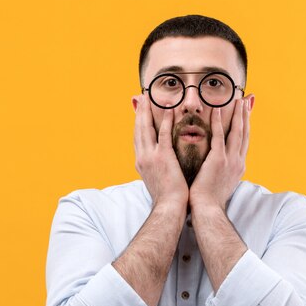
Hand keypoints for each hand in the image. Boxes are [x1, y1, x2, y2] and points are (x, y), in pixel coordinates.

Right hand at [133, 93, 188, 209]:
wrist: (169, 208)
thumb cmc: (167, 198)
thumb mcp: (156, 180)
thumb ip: (155, 168)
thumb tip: (156, 164)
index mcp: (141, 163)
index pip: (137, 138)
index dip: (136, 123)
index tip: (138, 110)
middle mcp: (142, 158)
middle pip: (138, 130)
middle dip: (138, 112)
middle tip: (139, 97)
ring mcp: (151, 157)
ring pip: (146, 129)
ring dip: (147, 112)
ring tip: (148, 97)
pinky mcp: (163, 158)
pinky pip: (163, 135)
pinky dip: (165, 121)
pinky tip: (168, 109)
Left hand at [189, 98, 250, 210]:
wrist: (208, 210)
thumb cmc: (210, 200)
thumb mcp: (221, 183)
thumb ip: (222, 171)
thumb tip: (219, 166)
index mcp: (239, 166)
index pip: (244, 141)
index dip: (247, 125)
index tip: (247, 112)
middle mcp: (238, 161)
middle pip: (245, 133)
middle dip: (246, 115)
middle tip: (247, 100)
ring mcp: (230, 160)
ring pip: (237, 132)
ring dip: (238, 114)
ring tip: (238, 99)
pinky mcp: (218, 160)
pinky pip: (220, 136)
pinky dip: (219, 121)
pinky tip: (218, 109)